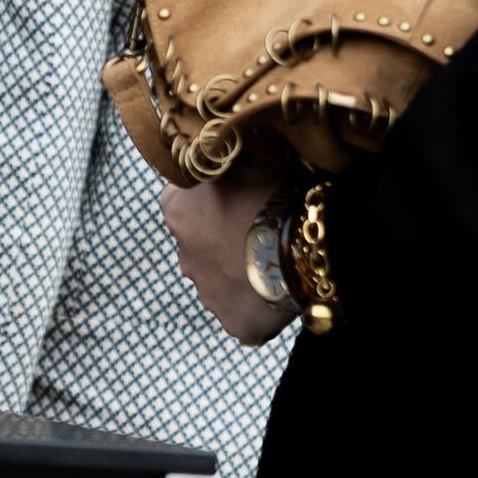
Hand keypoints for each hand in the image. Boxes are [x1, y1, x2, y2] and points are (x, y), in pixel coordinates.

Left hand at [158, 164, 296, 346]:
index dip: (218, 203)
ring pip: (221, 282)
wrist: (300, 241)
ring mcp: (206, 293)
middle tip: (261, 235)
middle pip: (203, 247)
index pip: (189, 205)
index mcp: (176, 210)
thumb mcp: (243, 164)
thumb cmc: (271, 193)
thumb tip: (227, 155)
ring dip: (239, 274)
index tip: (244, 204)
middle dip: (225, 242)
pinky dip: (257, 306)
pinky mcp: (233, 322)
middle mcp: (181, 254)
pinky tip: (279, 293)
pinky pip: (242, 313)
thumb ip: (226, 166)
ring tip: (273, 266)